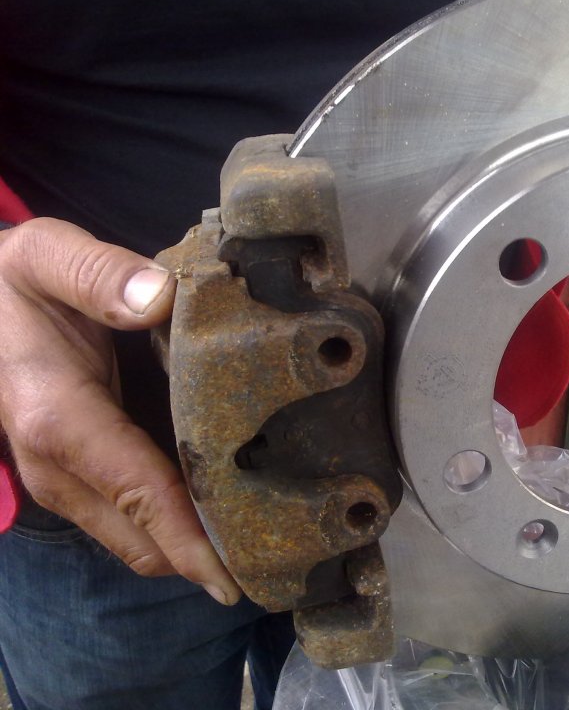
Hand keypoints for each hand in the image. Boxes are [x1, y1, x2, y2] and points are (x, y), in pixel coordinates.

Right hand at [0, 218, 241, 603]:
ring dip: (190, 550)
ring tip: (262, 542)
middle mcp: (57, 467)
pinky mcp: (70, 478)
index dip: (192, 541)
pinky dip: (172, 529)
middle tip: (278, 556)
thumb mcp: (49, 256)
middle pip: (143, 540)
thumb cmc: (15, 284)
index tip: (239, 575)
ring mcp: (60, 481)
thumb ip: (101, 275)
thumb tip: (161, 297)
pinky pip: (128, 521)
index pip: (142, 496)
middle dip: (205, 558)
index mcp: (60, 419)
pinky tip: (223, 511)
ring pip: (135, 541)